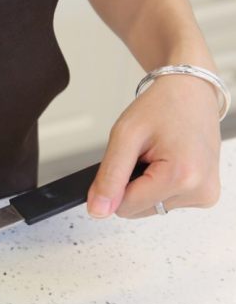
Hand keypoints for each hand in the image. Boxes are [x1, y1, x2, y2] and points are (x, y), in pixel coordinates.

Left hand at [87, 75, 221, 217]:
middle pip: (137, 210)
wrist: (190, 92)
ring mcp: (205, 195)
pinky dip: (158, 183)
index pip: (125, 207)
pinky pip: (165, 201)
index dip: (115, 184)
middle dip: (132, 182)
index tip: (127, 158)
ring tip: (158, 154)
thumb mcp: (125, 136)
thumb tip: (98, 211)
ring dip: (145, 182)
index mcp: (183, 177)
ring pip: (150, 207)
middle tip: (145, 153)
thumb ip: (109, 177)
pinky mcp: (205, 195)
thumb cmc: (162, 106)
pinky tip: (168, 160)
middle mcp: (200, 191)